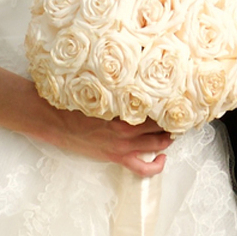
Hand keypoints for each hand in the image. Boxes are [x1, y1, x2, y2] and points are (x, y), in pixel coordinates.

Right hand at [4, 76, 171, 172]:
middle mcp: (127, 126)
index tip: (181, 93)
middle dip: (174, 119)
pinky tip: (163, 157)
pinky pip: (142, 167)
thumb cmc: (73, 98)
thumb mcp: (98, 85)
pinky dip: (156, 165)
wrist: (51, 118)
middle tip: (184, 112)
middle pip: (162, 123)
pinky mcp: (115, 156)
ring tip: (177, 129)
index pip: (156, 103)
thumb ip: (117, 83)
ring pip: (157, 142)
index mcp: (123, 105)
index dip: (171, 99)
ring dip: (169, 136)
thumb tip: (134, 68)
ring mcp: (122, 144)